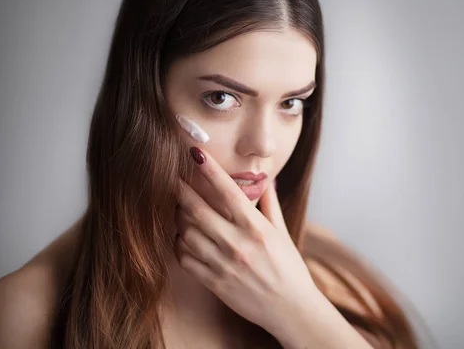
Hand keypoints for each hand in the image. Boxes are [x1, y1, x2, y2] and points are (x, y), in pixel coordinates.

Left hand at [174, 146, 321, 335]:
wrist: (291, 309)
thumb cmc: (289, 269)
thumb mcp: (282, 234)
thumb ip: (271, 206)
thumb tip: (267, 181)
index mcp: (256, 228)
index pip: (227, 191)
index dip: (209, 170)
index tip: (195, 153)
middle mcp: (237, 243)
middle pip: (197, 210)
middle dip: (181, 190)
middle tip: (172, 178)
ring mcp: (223, 264)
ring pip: (186, 233)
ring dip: (179, 218)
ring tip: (180, 210)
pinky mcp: (213, 282)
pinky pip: (185, 258)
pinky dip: (180, 244)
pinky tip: (184, 238)